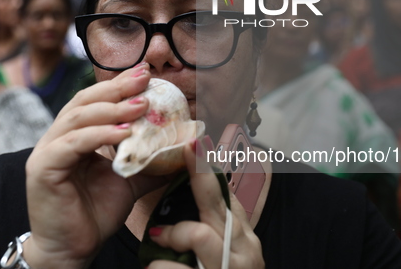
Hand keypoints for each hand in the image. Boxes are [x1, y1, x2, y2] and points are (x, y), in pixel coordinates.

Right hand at [22, 64, 168, 268]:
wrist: (73, 250)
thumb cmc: (96, 213)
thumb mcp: (129, 180)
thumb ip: (149, 161)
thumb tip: (181, 147)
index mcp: (74, 136)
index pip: (95, 101)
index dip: (118, 85)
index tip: (145, 74)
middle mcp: (57, 138)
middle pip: (85, 102)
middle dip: (116, 87)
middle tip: (144, 77)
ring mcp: (46, 152)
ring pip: (78, 118)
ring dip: (111, 109)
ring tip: (140, 105)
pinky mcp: (42, 168)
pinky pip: (72, 144)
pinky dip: (98, 135)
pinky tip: (123, 133)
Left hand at [147, 139, 264, 268]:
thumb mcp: (228, 253)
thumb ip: (214, 227)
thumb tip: (194, 192)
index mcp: (243, 237)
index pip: (225, 194)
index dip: (209, 168)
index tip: (197, 143)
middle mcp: (242, 249)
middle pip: (216, 202)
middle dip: (200, 174)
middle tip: (188, 148)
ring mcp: (229, 266)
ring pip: (197, 234)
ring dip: (171, 236)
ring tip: (157, 244)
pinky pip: (175, 268)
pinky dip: (160, 266)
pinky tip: (156, 268)